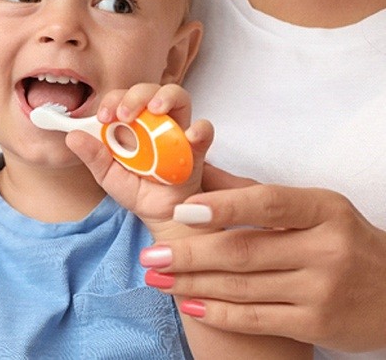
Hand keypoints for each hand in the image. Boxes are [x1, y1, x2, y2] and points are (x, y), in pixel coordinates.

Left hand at [66, 83, 213, 238]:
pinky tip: (190, 136)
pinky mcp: (196, 147)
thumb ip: (93, 156)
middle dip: (136, 96)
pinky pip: (203, 130)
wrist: (160, 214)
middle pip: (149, 91)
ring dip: (166, 97)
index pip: (122, 98)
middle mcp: (153, 121)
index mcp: (130, 124)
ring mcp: (176, 130)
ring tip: (155, 110)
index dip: (112, 100)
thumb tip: (72, 137)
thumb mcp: (107, 175)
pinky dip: (200, 129)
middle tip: (124, 114)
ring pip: (178, 98)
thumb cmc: (136, 189)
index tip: (103, 117)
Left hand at [141, 164, 385, 351]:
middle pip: (243, 250)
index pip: (266, 202)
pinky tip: (189, 304)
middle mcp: (325, 248)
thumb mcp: (313, 208)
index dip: (221, 206)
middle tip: (150, 256)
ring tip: (157, 278)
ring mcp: (322, 290)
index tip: (179, 211)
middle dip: (189, 254)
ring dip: (192, 283)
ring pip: (242, 286)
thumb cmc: (343, 241)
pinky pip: (256, 318)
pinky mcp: (317, 325)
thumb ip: (253, 191)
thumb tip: (200, 168)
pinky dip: (218, 312)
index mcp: (323, 210)